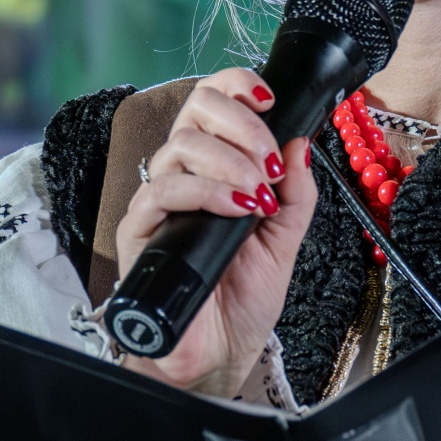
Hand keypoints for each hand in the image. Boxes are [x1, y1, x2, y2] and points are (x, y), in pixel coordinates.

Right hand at [115, 68, 316, 396]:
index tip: (269, 98)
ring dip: (229, 162)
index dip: (236, 86)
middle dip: (242, 126)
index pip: (212, 102)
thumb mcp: (285, 237)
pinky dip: (205, 192)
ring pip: (180, 146)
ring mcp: (159, 202)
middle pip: (195, 110)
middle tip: (269, 163)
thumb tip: (301, 141)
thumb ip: (295, 191)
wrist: (220, 354)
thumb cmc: (243, 298)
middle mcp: (183, 175)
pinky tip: (236, 209)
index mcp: (214, 166)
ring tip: (257, 195)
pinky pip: (161, 190)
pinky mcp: (139, 231)